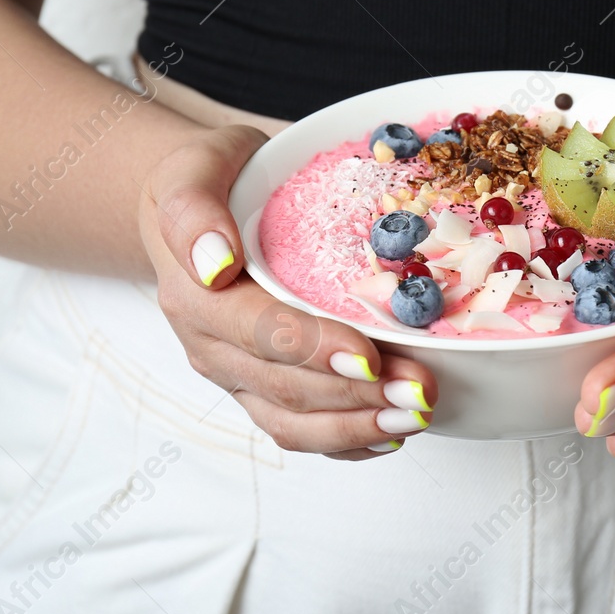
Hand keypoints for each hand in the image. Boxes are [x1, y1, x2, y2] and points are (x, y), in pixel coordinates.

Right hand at [139, 126, 437, 458]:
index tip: (368, 357)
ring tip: (417, 416)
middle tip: (421, 390)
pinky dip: (347, 441)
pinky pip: (299, 431)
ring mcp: (236, 375)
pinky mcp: (259, 390)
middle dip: (357, 395)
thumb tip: (214, 263)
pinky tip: (391, 431)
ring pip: (293, 423)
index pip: (259, 332)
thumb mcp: (193, 172)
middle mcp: (212, 346)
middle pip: (286, 387)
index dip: (314, 349)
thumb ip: (193, 212)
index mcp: (196, 297)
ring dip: (358, 427)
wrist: (200, 201)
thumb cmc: (211, 179)